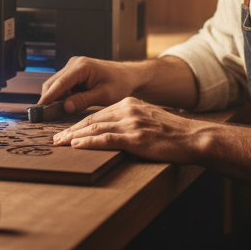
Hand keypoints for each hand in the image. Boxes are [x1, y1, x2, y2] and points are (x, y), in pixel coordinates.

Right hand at [39, 56, 140, 114]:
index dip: (48, 97)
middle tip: (45, 117)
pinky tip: (66, 106)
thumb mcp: (104, 96)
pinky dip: (61, 95)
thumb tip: (65, 107)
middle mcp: (74, 63)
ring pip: (55, 84)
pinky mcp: (73, 72)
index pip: (59, 84)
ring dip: (55, 98)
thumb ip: (83, 101)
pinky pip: (62, 85)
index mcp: (82, 66)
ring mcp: (73, 66)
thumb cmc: (120, 84)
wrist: (128, 76)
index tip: (38, 110)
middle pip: (53, 83)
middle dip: (48, 99)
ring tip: (56, 113)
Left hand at [51, 97, 205, 163]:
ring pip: (95, 128)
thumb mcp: (150, 118)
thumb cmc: (174, 133)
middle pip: (92, 119)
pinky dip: (89, 142)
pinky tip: (77, 145)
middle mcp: (128, 110)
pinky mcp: (135, 138)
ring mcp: (131, 123)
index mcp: (130, 104)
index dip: (80, 123)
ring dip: (74, 137)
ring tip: (60, 144)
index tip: (67, 131)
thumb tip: (114, 129)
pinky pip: (106, 139)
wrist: (194, 137)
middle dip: (72, 130)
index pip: (98, 113)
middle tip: (56, 139)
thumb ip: (131, 119)